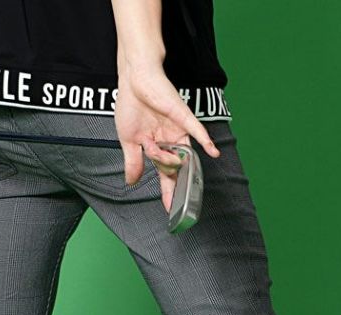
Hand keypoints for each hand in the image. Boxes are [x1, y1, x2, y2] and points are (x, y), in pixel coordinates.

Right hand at [114, 64, 218, 212]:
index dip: (167, 192)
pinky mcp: (181, 116)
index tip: (170, 209)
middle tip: (171, 195)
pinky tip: (213, 152)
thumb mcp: (128, 140)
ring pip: (180, 153)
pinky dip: (205, 141)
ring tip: (169, 162)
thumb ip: (133, 161)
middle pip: (174, 168)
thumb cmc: (130, 104)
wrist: (134, 78)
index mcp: (155, 146)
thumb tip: (131, 181)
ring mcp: (177, 129)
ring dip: (174, 162)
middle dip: (172, 183)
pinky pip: (196, 130)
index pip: (164, 174)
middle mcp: (169, 140)